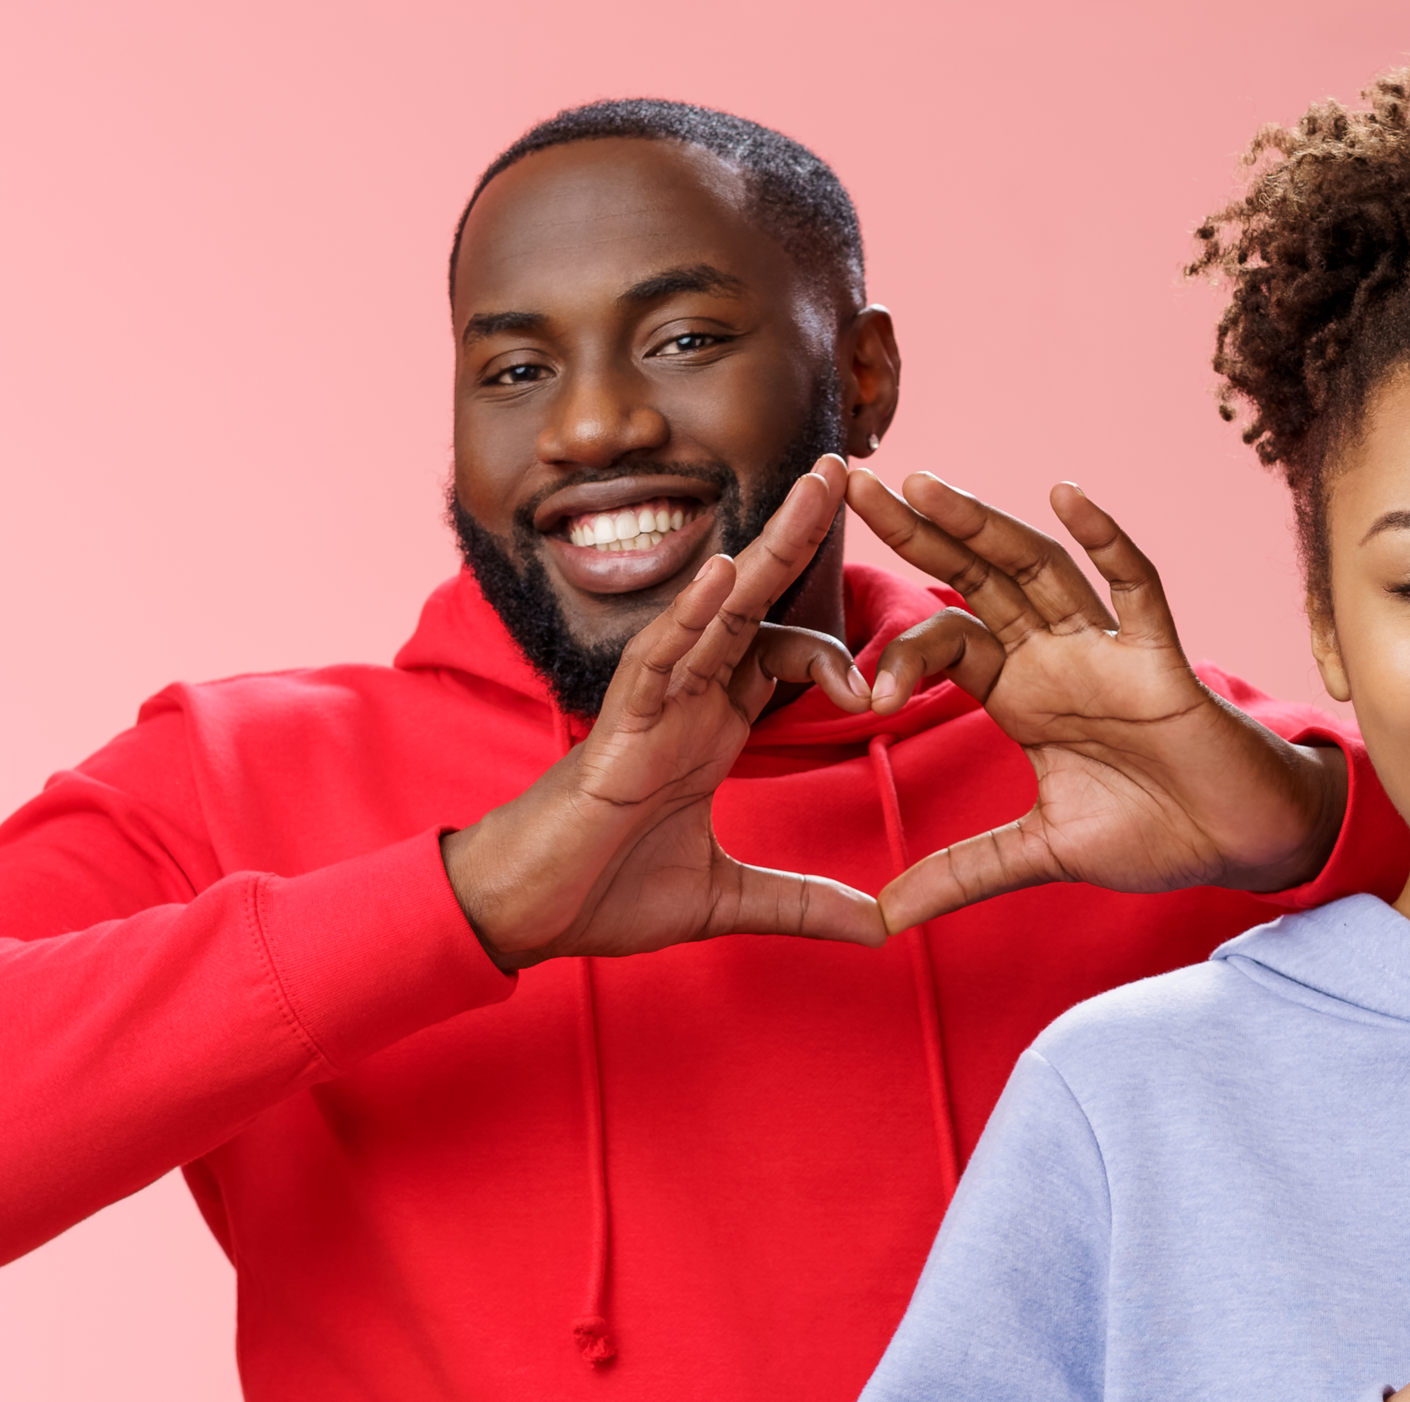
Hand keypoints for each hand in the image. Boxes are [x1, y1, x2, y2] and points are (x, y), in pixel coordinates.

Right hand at [441, 458, 887, 970]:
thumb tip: (882, 927)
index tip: (880, 698)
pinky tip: (726, 571)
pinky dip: (692, 616)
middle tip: (845, 466)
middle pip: (753, 600)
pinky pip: (658, 657)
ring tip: (815, 487)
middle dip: (799, 535)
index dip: (839, 661)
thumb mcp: (727, 900)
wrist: (527, 916)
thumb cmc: (605, 893)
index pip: (783, 654)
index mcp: (711, 725)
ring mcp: (652, 705)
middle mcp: (685, 698)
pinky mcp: (618, 727)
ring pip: (716, 608)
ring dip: (768, 546)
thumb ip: (804, 903)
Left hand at [843, 469, 1346, 930]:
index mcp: (1021, 693)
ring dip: (983, 526)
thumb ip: (962, 875)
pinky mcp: (1164, 660)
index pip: (947, 640)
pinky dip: (1105, 542)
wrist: (1237, 845)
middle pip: (978, 579)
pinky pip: (1136, 589)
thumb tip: (882, 919)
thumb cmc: (1152, 832)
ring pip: (1039, 569)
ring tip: (924, 485)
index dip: (902, 654)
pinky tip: (1066, 497)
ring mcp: (1109, 650)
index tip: (867, 695)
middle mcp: (1057, 657)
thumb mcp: (1039, 854)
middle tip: (857, 484)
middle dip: (920, 533)